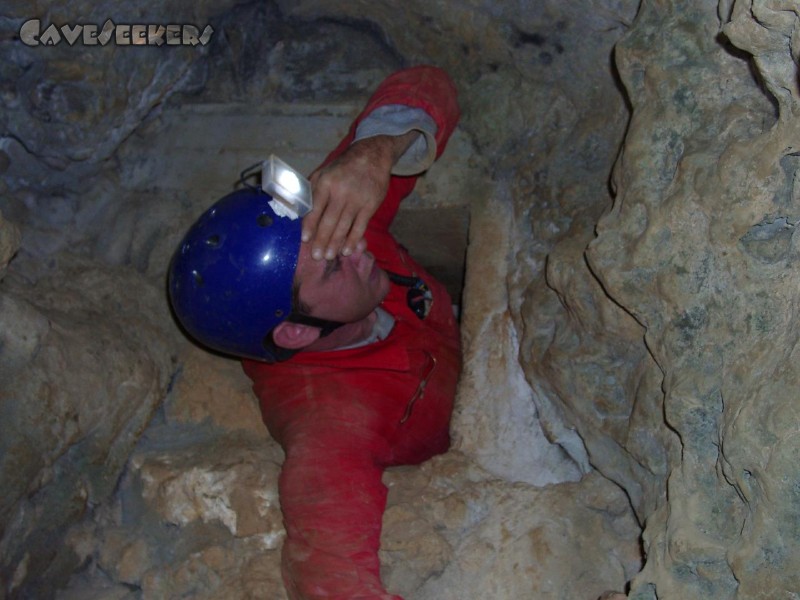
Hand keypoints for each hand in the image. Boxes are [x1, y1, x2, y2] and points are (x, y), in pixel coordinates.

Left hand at [303, 131, 418, 259]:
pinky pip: (360, 226)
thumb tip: (297, 207)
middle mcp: (341, 192)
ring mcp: (356, 200)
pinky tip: (347, 250)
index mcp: (326, 184)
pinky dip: (353, 240)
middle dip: (321, 240)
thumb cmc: (343, 167)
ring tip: (328, 256)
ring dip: (335, 244)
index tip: (305, 239)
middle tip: (316, 256)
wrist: (372, 157)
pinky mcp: (370, 206)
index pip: (315, 208)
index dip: (310, 225)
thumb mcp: (324, 172)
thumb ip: (312, 189)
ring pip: (344, 226)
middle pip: (329, 221)